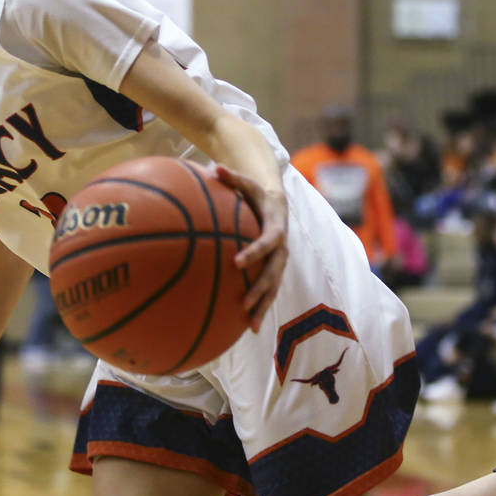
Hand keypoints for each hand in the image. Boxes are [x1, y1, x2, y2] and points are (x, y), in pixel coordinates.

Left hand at [216, 165, 287, 330]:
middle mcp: (281, 248)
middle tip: (243, 303)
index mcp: (276, 227)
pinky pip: (268, 291)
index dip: (255, 252)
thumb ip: (231, 177)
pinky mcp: (273, 271)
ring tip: (249, 326)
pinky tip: (246, 328)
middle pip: (274, 272)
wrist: (276, 202)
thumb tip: (214, 166)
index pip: (269, 242)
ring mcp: (279, 262)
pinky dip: (259, 308)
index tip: (237, 263)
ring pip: (273, 287)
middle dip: (260, 289)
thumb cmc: (255, 193)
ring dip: (262, 306)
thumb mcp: (246, 183)